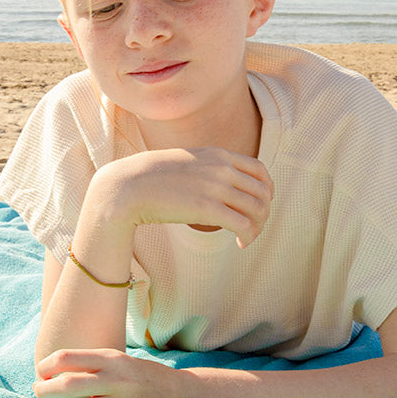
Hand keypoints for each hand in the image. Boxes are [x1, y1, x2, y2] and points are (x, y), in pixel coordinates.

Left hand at [34, 348, 194, 397]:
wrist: (183, 393)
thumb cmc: (143, 376)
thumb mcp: (118, 361)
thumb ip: (90, 365)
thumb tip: (50, 374)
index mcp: (110, 358)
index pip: (65, 357)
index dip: (45, 367)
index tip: (41, 374)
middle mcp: (115, 378)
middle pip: (65, 385)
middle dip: (44, 392)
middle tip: (39, 395)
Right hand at [100, 147, 272, 247]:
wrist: (129, 186)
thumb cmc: (152, 178)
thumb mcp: (186, 161)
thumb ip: (206, 167)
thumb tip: (216, 183)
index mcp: (218, 154)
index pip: (260, 170)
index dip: (267, 189)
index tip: (260, 204)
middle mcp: (222, 168)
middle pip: (262, 192)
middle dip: (263, 213)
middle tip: (253, 227)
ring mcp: (216, 187)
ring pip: (257, 209)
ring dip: (257, 227)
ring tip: (246, 237)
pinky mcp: (208, 208)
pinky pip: (243, 224)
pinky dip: (248, 236)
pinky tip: (240, 243)